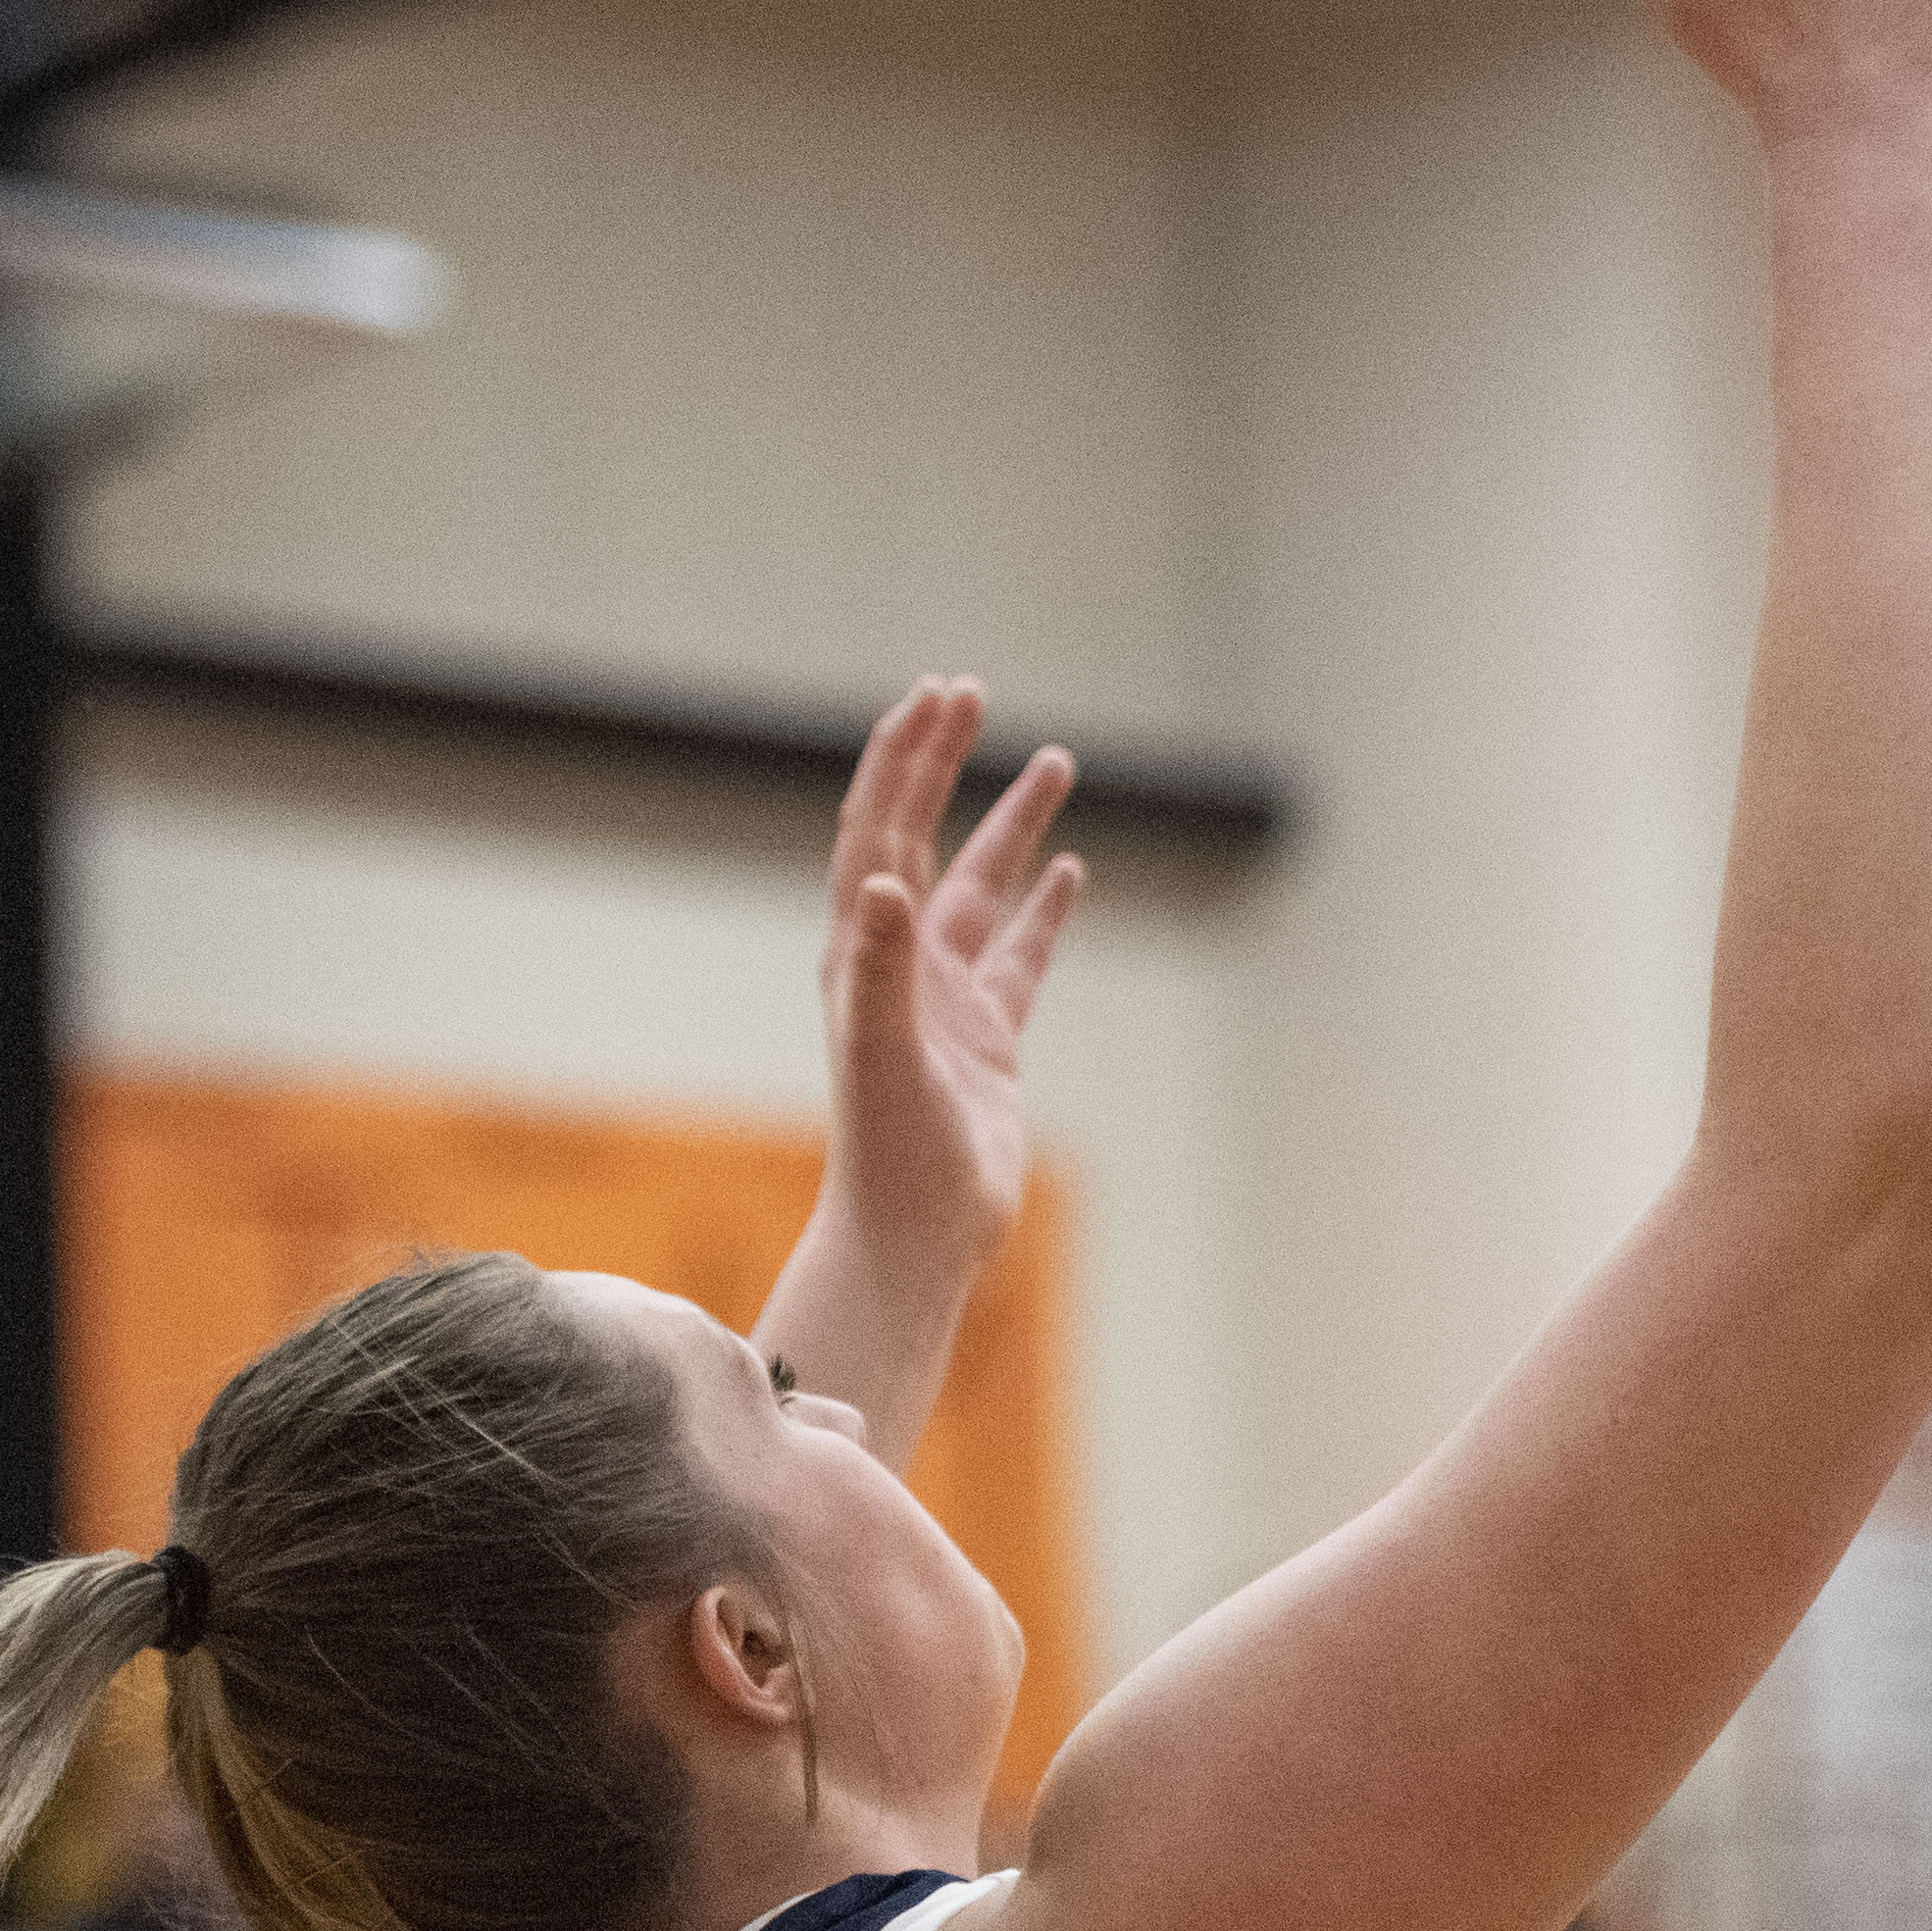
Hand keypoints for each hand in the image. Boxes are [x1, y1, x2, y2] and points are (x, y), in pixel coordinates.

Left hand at [818, 680, 1081, 1280]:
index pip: (877, 831)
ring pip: (981, 888)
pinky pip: (1020, 954)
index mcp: (862, 953)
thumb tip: (882, 881)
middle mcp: (897, 963)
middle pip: (921, 837)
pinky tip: (1069, 871)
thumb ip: (880, 968)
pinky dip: (1043, 908)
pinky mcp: (986, 1039)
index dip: (903, 761)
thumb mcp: (885, 1054)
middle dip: (943, 764)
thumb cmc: (893, 1154)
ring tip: (1057, 761)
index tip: (939, 698)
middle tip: (973, 693)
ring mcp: (944, 1000)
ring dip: (1011, 823)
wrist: (916, 1237)